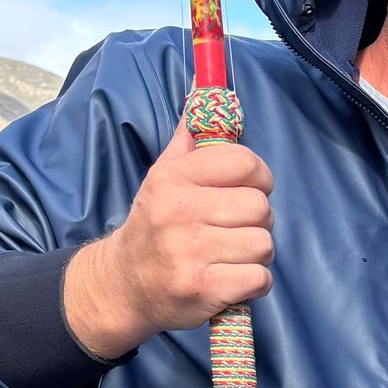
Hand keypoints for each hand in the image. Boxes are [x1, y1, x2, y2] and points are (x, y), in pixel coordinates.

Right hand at [63, 122, 274, 359]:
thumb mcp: (161, 178)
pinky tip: (234, 278)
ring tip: (233, 254)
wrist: (123, 285)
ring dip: (257, 253)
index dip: (259, 176)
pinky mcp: (203, 289)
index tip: (249, 189)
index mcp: (173, 179)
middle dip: (259, 219)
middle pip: (260, 206)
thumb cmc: (153, 226)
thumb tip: (204, 98)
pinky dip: (255, 281)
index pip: (244, 163)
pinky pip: (260, 277)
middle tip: (238, 228)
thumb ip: (187, 142)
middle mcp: (180, 212)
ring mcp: (190, 252)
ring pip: (264, 243)